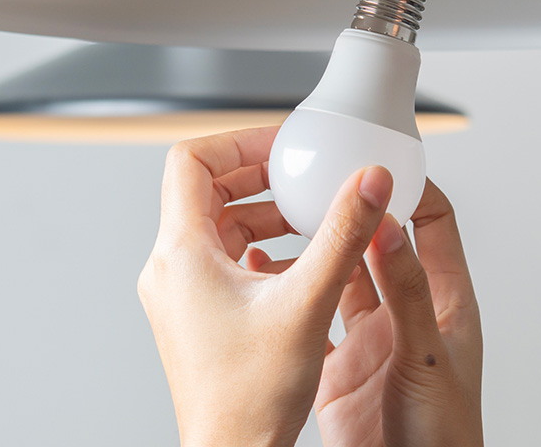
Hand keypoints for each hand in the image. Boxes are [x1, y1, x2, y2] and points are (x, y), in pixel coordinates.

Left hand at [137, 126, 395, 446]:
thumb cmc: (251, 398)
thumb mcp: (309, 301)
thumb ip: (344, 234)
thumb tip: (368, 183)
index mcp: (182, 255)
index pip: (191, 162)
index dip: (238, 143)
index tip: (281, 148)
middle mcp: (172, 270)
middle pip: (207, 191)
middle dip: (260, 178)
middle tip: (302, 175)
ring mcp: (184, 294)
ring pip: (220, 227)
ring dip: (266, 214)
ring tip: (311, 218)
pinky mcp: (200, 315)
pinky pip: (227, 260)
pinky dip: (264, 248)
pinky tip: (303, 263)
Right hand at [244, 180, 483, 446]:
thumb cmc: (444, 435)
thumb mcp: (425, 355)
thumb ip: (407, 292)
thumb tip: (389, 227)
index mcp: (444, 301)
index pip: (435, 223)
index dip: (412, 188)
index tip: (379, 161)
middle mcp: (407, 313)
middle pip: (381, 242)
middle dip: (354, 210)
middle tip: (321, 179)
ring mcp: (371, 339)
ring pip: (340, 276)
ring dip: (317, 249)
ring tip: (284, 217)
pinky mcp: (338, 368)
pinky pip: (311, 318)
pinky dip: (289, 294)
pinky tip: (264, 274)